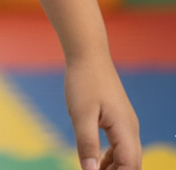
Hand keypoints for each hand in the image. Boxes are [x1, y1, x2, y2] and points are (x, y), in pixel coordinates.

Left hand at [64, 52, 140, 169]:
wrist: (88, 54)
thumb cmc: (84, 81)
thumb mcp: (81, 115)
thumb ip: (87, 144)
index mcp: (125, 129)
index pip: (129, 166)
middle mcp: (131, 129)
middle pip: (133, 164)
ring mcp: (126, 123)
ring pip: (128, 157)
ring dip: (115, 169)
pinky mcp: (119, 119)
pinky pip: (121, 146)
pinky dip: (113, 158)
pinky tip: (97, 161)